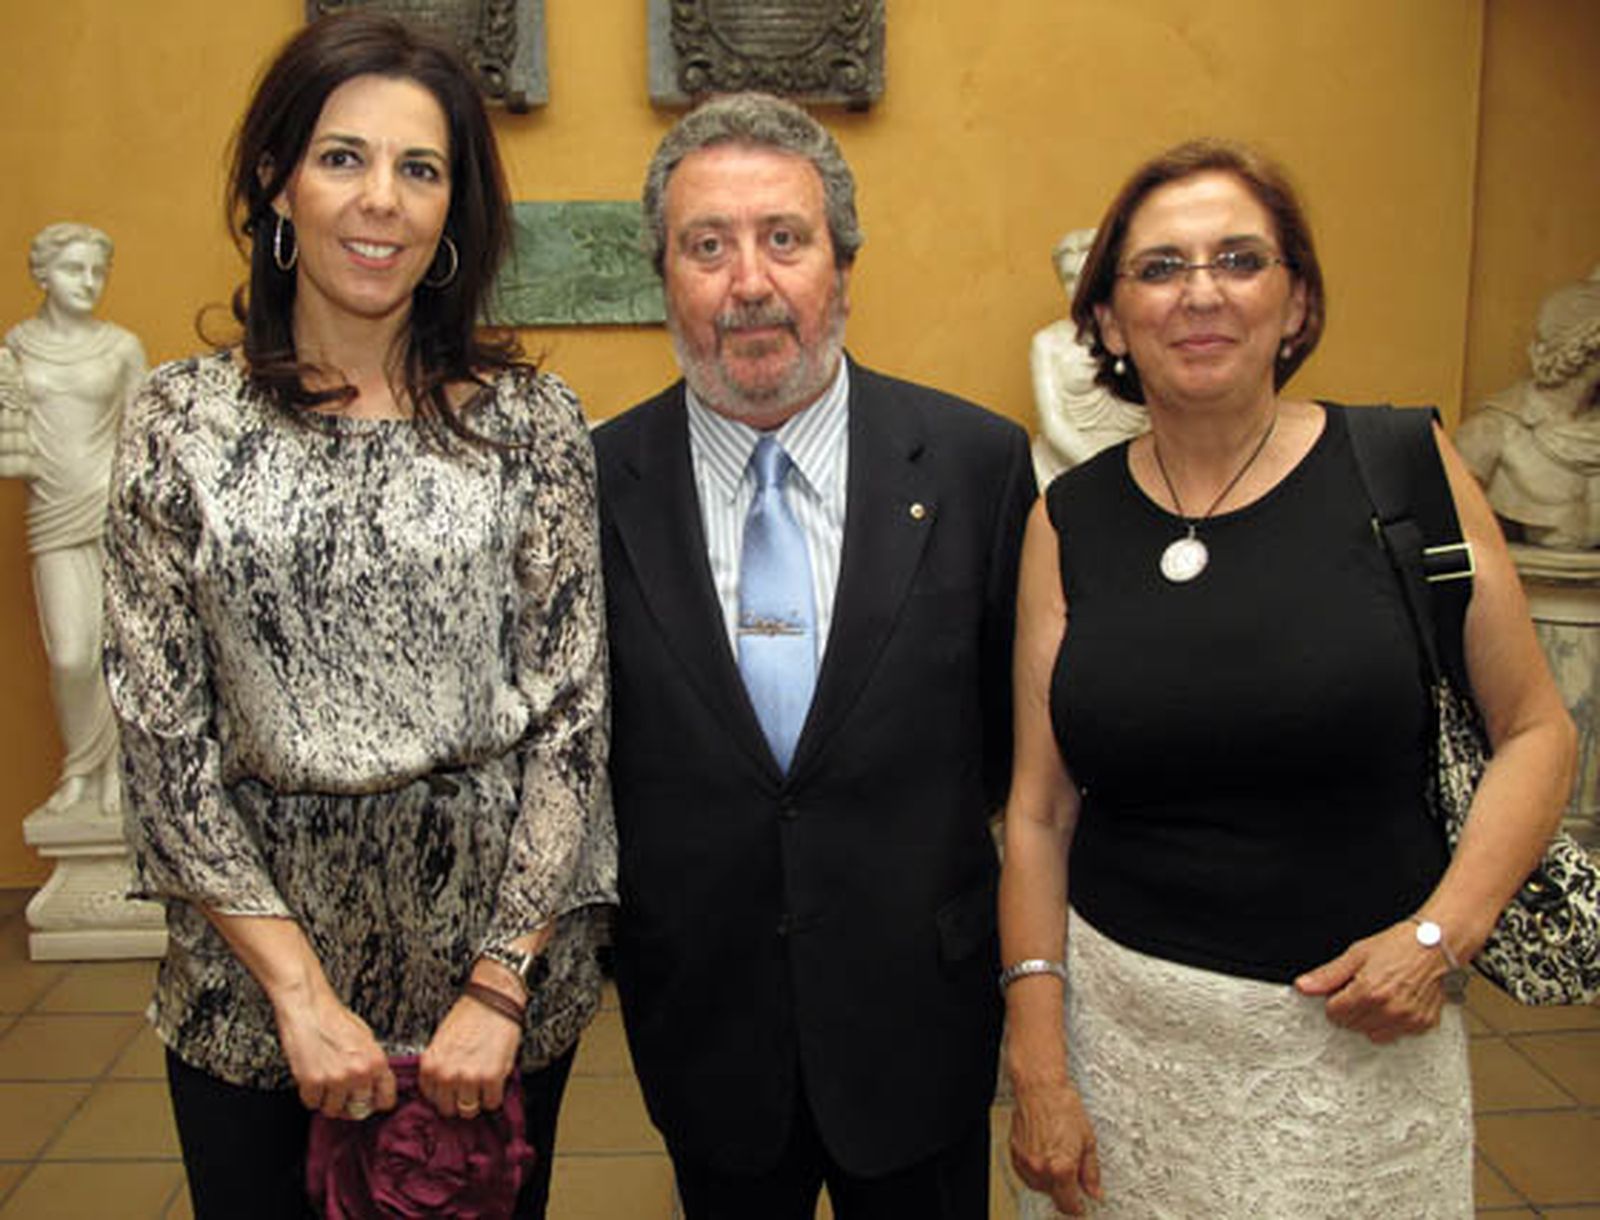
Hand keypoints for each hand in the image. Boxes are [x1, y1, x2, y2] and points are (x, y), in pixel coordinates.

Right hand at [273, 988, 396, 1119]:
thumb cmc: (334, 1018)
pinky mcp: (312, 1082)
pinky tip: (312, 1079)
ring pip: (334, 1110)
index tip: (369, 1102)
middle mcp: (359, 1073)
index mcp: (376, 1062)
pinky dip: (310, 1095)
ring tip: (325, 1081)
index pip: (385, 1100)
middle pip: (358, 1109)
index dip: (376, 1102)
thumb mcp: (366, 1039)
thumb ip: (372, 1064)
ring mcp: (336, 1079)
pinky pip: (312, 1103)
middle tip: (342, 1091)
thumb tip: (374, 1085)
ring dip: (328, 1100)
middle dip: (350, 1102)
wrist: (309, 1008)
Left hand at [419, 991, 522, 1118]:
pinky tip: (495, 1080)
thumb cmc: (469, 1016)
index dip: (446, 1094)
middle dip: (460, 1100)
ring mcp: (468, 1078)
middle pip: (449, 1110)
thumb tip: (444, 1091)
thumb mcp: (441, 1042)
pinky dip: (495, 1095)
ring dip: (478, 1100)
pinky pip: (491, 1103)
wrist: (493, 999)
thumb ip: (439, 1068)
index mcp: (430, 1065)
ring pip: (470, 1110)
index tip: (454, 1089)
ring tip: (483, 1084)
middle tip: (470, 1088)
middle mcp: (446, 1074)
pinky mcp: (492, 1077)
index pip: (432, 1099)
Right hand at [1009, 1078, 1101, 1215]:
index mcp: (1062, 1167)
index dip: (1077, 1208)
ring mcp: (1026, 1162)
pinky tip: (1044, 1155)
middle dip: (1064, 1190)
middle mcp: (1041, 1168)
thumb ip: (1091, 1172)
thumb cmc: (1063, 1106)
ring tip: (1057, 1158)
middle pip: (1053, 1196)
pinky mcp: (1015, 1154)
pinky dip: (1035, 1171)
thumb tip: (1094, 1191)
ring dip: (1049, 1181)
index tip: (1080, 1207)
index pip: (1068, 1204)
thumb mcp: (1088, 1141)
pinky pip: (1026, 1174)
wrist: (1039, 1088)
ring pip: (1038, 1186)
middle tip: (1071, 1171)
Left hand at [1294, 921, 1446, 1043]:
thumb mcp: (1357, 954)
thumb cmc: (1399, 944)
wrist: (1437, 945)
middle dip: (1349, 1010)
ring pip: (1372, 1034)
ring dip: (1368, 1020)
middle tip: (1361, 989)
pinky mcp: (1422, 1024)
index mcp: (1368, 992)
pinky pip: (1396, 1035)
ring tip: (1377, 997)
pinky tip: (1394, 1003)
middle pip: (1351, 1025)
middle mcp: (1389, 1009)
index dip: (1333, 1000)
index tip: (1341, 990)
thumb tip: (1303, 986)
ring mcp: (1407, 1020)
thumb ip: (1328, 975)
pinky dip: (1390, 1024)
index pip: (1334, 1014)